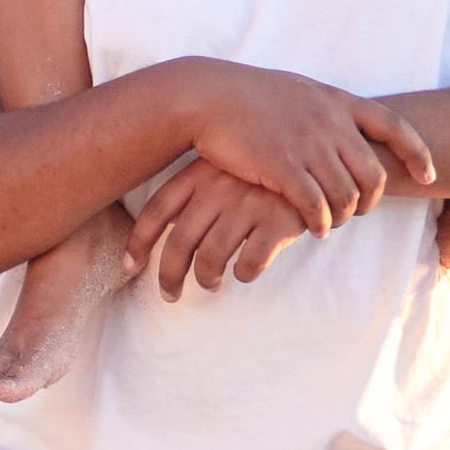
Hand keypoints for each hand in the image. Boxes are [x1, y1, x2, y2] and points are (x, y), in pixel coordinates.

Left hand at [125, 157, 318, 299]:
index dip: (139, 242)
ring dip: (207, 278)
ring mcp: (248, 205)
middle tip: (169, 295)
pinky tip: (246, 271)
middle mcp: (219, 189)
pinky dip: (244, 274)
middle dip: (169, 276)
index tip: (130, 267)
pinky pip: (251, 263)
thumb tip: (167, 233)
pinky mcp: (278, 222)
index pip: (157, 210)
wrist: (319, 154)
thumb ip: (197, 193)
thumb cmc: (263, 169)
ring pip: (212, 257)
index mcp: (200, 173)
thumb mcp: (225, 166)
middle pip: (180, 243)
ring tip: (211, 284)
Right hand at [153, 62, 428, 249]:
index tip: (429, 175)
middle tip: (358, 212)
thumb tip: (343, 125)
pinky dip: (320, 222)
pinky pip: (315, 206)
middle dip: (371, 200)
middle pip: (373, 173)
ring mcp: (308, 145)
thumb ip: (326, 109)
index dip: (417, 153)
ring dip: (344, 216)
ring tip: (331, 223)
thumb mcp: (299, 90)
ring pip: (346, 195)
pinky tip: (313, 229)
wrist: (208, 97)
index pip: (394, 126)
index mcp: (337, 101)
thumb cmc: (249, 96)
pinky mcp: (283, 167)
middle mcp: (330, 123)